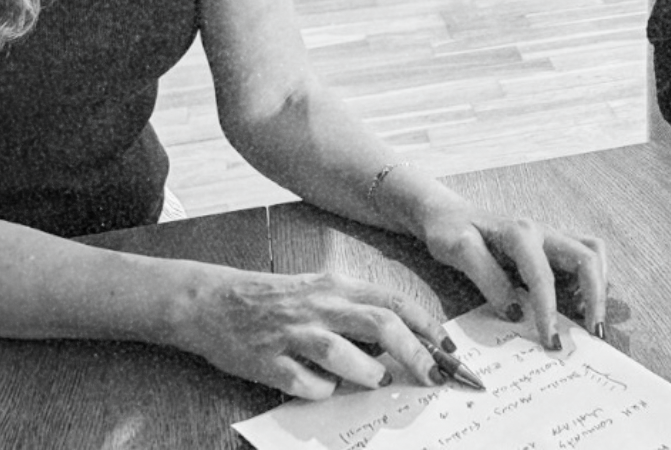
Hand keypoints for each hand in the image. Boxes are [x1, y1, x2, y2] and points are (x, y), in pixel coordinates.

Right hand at [172, 265, 452, 398]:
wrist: (215, 302)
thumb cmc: (277, 298)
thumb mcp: (321, 291)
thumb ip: (356, 310)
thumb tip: (400, 339)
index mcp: (336, 286)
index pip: (392, 302)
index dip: (425, 325)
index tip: (448, 347)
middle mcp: (320, 306)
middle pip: (379, 325)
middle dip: (413, 353)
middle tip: (432, 376)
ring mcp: (294, 335)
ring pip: (345, 355)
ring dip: (368, 372)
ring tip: (375, 379)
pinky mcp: (270, 363)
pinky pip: (307, 384)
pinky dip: (322, 391)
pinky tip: (322, 387)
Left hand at [413, 192, 606, 349]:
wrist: (449, 214)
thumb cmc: (451, 231)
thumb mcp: (457, 249)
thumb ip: (486, 277)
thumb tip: (516, 311)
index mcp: (519, 233)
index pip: (543, 275)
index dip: (549, 311)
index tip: (550, 342)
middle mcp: (542, 230)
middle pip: (587, 255)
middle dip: (597, 295)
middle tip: (594, 334)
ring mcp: (550, 237)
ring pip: (592, 251)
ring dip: (600, 284)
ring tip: (591, 318)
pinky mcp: (551, 246)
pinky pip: (584, 256)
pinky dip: (590, 279)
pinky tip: (577, 303)